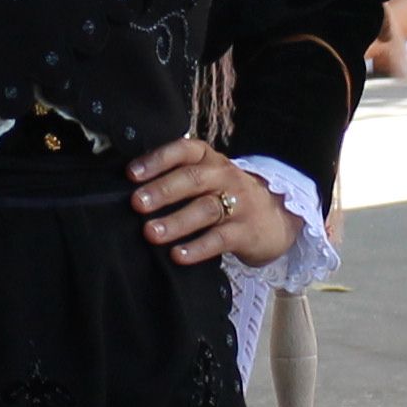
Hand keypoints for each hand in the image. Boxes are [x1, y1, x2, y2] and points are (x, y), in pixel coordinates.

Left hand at [131, 133, 297, 269]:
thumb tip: (129, 188)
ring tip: (151, 232)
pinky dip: (198, 248)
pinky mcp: (246, 231)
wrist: (277, 217)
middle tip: (137, 203)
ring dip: (176, 221)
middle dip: (163, 190)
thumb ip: (176, 177)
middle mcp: (225, 176)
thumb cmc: (227, 196)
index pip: (183, 151)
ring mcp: (239, 203)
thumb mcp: (207, 178)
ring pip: (205, 209)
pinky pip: (220, 239)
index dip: (157, 160)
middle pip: (193, 179)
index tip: (131, 174)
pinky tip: (178, 255)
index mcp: (210, 159)